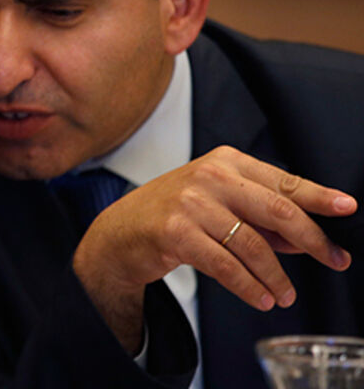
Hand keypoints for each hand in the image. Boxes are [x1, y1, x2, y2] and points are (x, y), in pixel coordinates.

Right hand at [72, 145, 356, 352]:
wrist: (119, 231)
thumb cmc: (172, 213)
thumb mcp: (217, 203)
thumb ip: (259, 216)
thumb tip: (303, 239)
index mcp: (225, 162)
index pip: (283, 180)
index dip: (319, 196)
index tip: (347, 207)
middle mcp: (210, 177)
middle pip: (277, 210)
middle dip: (312, 240)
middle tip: (334, 260)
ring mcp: (191, 203)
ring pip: (253, 245)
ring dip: (277, 276)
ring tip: (286, 295)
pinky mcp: (176, 232)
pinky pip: (226, 266)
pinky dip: (249, 287)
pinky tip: (261, 297)